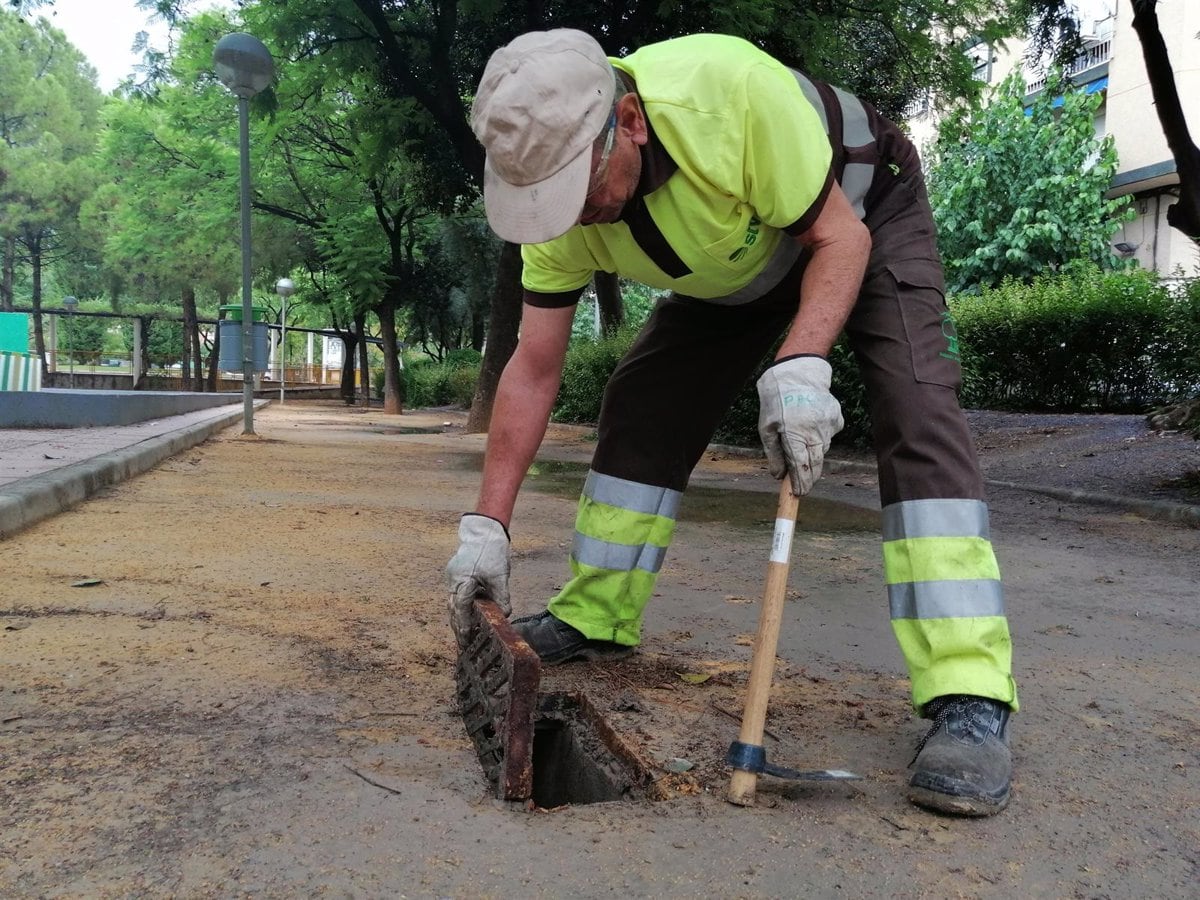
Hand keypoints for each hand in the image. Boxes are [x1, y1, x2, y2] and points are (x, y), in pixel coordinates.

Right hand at [446, 514, 511, 631]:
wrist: (484, 531)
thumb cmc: (491, 551)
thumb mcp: (500, 576)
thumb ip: (501, 597)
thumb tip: (505, 615)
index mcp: (462, 582)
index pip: (461, 609)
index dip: (463, 626)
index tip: (465, 640)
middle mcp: (453, 581)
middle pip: (454, 610)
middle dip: (458, 627)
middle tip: (464, 644)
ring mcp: (453, 578)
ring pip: (454, 604)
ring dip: (459, 618)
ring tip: (465, 635)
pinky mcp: (456, 575)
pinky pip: (457, 596)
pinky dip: (461, 608)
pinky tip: (468, 616)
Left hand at [756, 356, 843, 495]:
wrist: (799, 374)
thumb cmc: (777, 401)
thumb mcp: (766, 428)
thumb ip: (773, 453)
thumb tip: (778, 476)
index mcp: (795, 434)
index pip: (801, 467)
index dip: (800, 483)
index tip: (798, 494)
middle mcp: (816, 432)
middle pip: (816, 464)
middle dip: (809, 477)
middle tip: (802, 485)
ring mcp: (829, 425)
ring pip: (822, 450)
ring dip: (812, 453)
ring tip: (800, 439)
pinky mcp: (837, 419)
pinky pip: (828, 436)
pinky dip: (819, 436)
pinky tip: (810, 424)